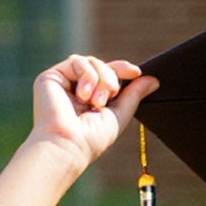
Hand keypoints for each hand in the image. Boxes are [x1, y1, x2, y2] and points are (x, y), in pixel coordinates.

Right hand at [27, 56, 152, 174]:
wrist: (69, 143)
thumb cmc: (93, 137)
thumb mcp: (120, 114)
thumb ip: (134, 95)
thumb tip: (153, 79)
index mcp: (92, 97)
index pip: (109, 74)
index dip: (122, 69)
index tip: (136, 72)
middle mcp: (77, 88)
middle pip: (102, 65)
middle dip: (112, 78)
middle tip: (110, 96)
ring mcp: (64, 81)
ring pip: (91, 62)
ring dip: (101, 79)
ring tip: (96, 102)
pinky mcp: (51, 76)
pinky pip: (77, 61)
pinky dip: (87, 76)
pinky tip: (83, 96)